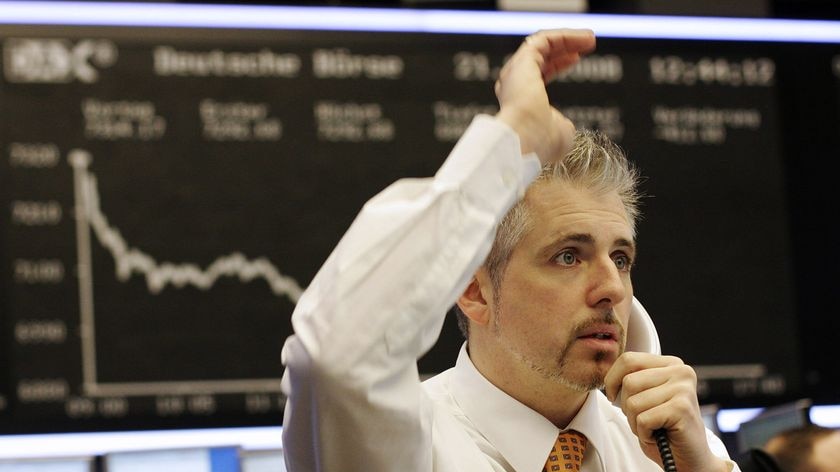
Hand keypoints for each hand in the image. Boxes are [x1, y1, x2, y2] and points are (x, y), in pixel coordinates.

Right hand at [494, 29, 594, 164]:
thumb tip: (562, 123)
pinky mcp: (523, 61)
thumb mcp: (558, 133)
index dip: (557, 65)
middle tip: (587, 43)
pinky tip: (583, 39)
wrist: (527, 140)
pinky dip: (564, 37)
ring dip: (567, 39)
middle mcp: (515, 84)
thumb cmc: (540, 144)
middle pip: (540, 56)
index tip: (575, 59)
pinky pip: (544, 40)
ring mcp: (517, 71)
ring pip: (542, 44)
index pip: (538, 74)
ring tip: (590, 39)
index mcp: (520, 100)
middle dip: (564, 48)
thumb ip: (559, 123)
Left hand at [605, 352, 728, 471]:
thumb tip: (607, 377)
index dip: (612, 380)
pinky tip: (658, 435)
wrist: (689, 459)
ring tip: (653, 427)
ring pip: (633, 402)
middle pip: (629, 381)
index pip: (628, 359)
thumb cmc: (663, 428)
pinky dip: (644, 433)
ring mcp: (683, 389)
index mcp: (671, 364)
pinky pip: (643, 419)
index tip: (613, 396)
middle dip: (627, 406)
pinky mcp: (682, 408)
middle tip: (644, 419)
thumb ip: (633, 379)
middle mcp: (681, 372)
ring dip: (635, 422)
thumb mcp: (645, 396)